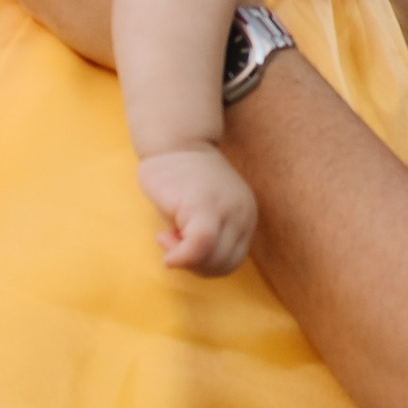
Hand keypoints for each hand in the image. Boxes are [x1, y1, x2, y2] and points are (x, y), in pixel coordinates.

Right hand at [138, 144, 257, 277]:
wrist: (174, 141)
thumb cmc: (182, 180)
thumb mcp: (203, 214)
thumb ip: (206, 239)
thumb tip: (193, 263)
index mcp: (245, 216)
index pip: (232, 261)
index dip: (203, 265)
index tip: (182, 249)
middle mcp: (241, 213)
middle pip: (224, 264)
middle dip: (193, 265)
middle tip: (171, 244)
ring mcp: (225, 208)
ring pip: (213, 259)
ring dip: (185, 259)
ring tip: (166, 237)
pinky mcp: (203, 203)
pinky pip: (199, 245)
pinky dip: (180, 255)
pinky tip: (162, 239)